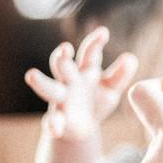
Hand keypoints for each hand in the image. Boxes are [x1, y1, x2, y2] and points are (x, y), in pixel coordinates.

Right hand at [24, 26, 138, 140]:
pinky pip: (52, 121)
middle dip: (62, 58)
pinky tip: (55, 127)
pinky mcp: (58, 121)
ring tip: (31, 75)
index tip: (103, 32)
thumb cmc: (96, 101)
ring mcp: (61, 101)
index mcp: (85, 71)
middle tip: (64, 49)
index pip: (88, 53)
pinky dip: (52, 124)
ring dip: (41, 82)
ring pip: (49, 89)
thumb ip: (120, 75)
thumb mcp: (111, 89)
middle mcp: (69, 82)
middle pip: (63, 67)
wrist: (81, 130)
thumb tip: (131, 58)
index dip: (95, 42)